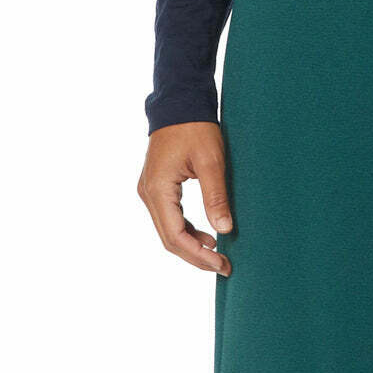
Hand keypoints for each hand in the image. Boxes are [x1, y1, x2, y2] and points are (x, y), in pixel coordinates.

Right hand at [138, 121, 232, 275]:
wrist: (180, 104)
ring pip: (168, 232)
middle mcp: (148, 193)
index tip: (221, 264)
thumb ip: (216, 196)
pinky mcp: (157, 189)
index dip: (198, 255)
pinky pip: (169, 219)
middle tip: (224, 267)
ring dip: (192, 247)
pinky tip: (208, 237)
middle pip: (169, 239)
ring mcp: (150, 191)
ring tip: (219, 256)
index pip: (175, 235)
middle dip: (196, 257)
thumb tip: (225, 229)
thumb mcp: (211, 161)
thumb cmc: (195, 128)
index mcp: (158, 189)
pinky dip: (187, 232)